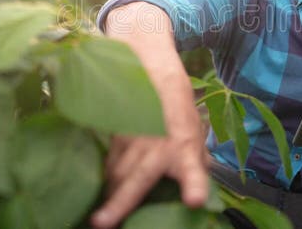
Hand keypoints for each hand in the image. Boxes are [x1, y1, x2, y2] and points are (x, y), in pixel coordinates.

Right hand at [90, 131, 208, 227]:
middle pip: (138, 177)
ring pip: (117, 173)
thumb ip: (196, 169)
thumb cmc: (180, 121)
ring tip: (100, 219)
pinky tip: (102, 194)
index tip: (194, 201)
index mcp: (186, 151)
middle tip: (102, 223)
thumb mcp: (195, 142)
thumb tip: (200, 198)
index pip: (192, 170)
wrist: (159, 85)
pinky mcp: (117, 137)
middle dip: (120, 203)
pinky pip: (108, 164)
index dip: (194, 186)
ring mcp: (135, 141)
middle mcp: (159, 147)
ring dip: (108, 196)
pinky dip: (105, 181)